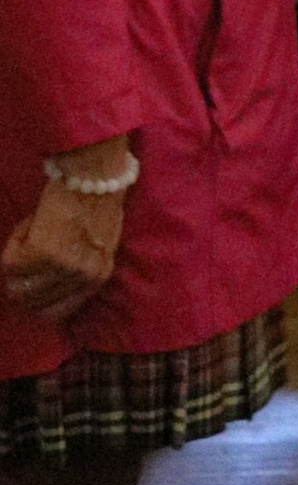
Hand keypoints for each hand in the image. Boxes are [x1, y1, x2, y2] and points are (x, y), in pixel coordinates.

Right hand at [3, 150, 131, 319]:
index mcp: (98, 277)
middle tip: (27, 254)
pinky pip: (10, 261)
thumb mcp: (100, 241)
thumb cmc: (98, 197)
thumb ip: (81, 267)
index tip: (30, 283)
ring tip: (33, 232)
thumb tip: (54, 286)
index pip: (56, 313)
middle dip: (24, 280)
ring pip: (17, 285)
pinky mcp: (42, 253)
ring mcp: (62, 268)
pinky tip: (30, 223)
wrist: (95, 170)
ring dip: (19, 259)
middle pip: (32, 303)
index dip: (38, 300)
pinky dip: (14, 242)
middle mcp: (82, 278)